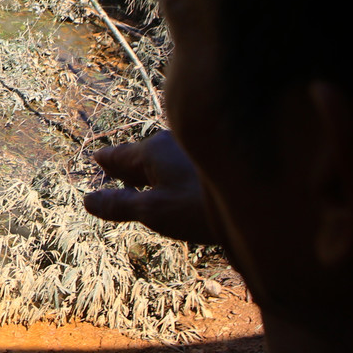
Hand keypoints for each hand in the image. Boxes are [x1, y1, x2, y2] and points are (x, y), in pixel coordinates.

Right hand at [83, 130, 221, 244]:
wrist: (265, 202)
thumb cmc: (201, 207)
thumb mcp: (153, 211)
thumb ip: (119, 205)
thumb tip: (87, 200)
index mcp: (152, 150)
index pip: (118, 156)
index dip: (106, 162)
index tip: (97, 159)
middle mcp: (173, 142)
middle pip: (143, 155)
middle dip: (129, 165)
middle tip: (114, 169)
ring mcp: (198, 149)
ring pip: (166, 158)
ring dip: (155, 170)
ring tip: (146, 181)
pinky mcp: (219, 160)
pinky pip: (186, 164)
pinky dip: (175, 174)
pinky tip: (183, 186)